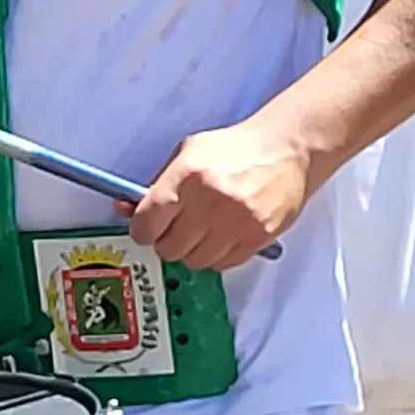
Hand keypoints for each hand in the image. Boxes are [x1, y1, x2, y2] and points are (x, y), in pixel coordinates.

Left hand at [125, 120, 311, 270]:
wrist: (287, 149)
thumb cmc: (236, 148)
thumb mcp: (188, 153)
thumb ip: (156, 184)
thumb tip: (126, 208)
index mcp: (188, 176)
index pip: (147, 223)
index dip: (141, 230)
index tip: (145, 229)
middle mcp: (211, 201)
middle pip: (169, 248)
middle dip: (166, 241)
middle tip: (174, 228)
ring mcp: (236, 223)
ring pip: (195, 261)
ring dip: (193, 250)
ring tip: (202, 230)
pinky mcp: (257, 238)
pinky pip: (223, 265)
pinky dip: (217, 255)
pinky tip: (222, 235)